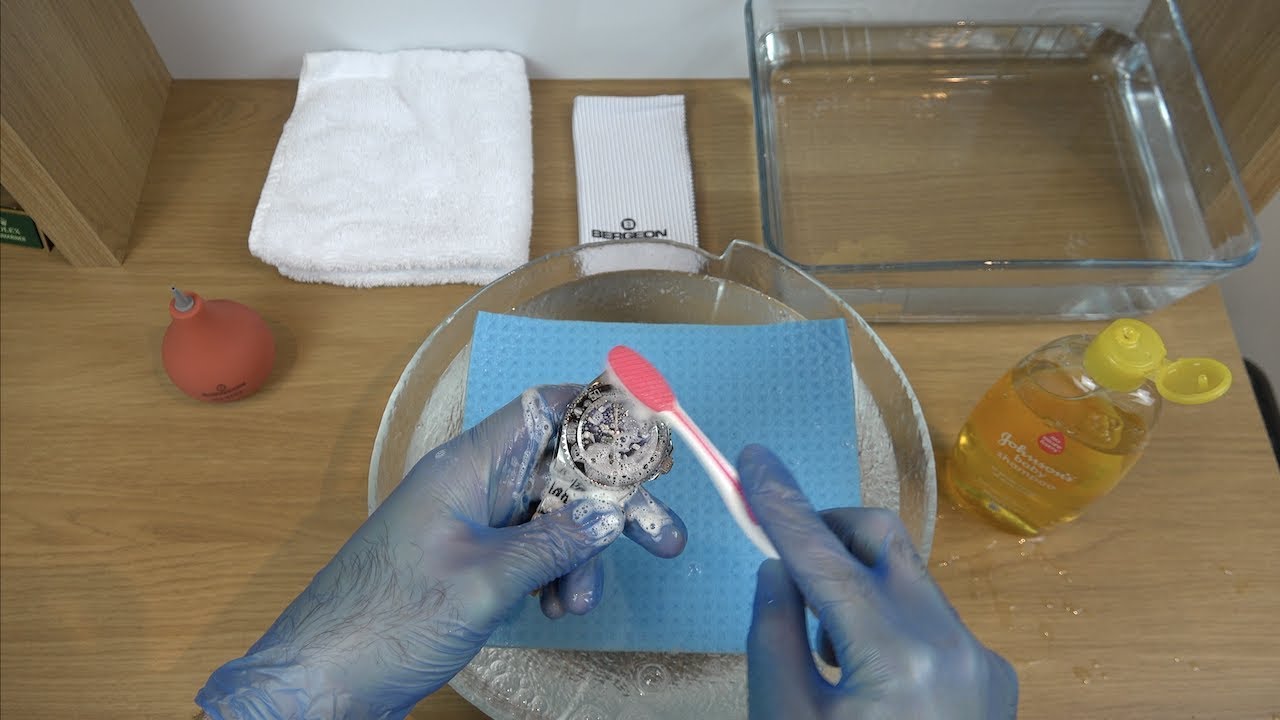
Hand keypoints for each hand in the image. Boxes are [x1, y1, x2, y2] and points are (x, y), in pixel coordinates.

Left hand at [194, 385, 685, 719]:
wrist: (323, 680)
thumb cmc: (385, 621)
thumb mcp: (484, 581)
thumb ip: (555, 543)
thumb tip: (612, 513)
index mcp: (466, 466)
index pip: (543, 410)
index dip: (599, 411)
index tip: (650, 429)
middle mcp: (471, 485)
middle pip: (560, 471)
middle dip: (612, 504)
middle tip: (664, 538)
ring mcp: (470, 524)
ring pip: (551, 518)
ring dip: (580, 555)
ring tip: (579, 603)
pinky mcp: (469, 561)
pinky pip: (531, 551)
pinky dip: (554, 575)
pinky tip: (555, 608)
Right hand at [738, 444, 1017, 719]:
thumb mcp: (787, 719)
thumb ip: (773, 638)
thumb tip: (779, 571)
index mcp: (895, 657)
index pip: (824, 557)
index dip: (782, 504)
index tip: (755, 461)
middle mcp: (951, 643)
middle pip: (881, 538)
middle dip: (827, 535)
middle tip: (788, 574)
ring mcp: (979, 658)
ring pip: (907, 579)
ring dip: (858, 590)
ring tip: (829, 656)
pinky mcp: (991, 674)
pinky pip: (933, 620)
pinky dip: (891, 626)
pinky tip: (872, 680)